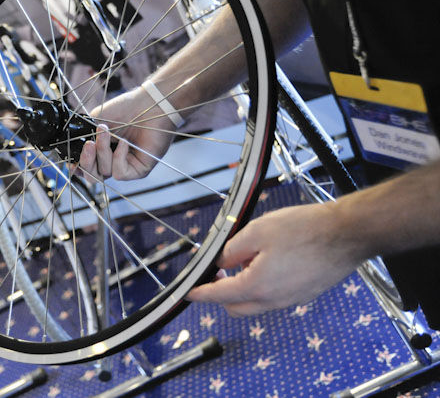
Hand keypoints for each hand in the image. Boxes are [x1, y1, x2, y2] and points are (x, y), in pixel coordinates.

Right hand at [78, 87, 174, 181]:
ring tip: (106, 132)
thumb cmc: (125, 109)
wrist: (147, 105)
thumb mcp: (95, 121)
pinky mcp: (138, 170)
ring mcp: (125, 166)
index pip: (85, 168)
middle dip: (86, 162)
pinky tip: (124, 142)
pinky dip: (118, 157)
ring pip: (104, 173)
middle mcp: (112, 161)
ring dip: (103, 152)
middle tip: (88, 145)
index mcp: (101, 152)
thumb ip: (82, 136)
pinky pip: (119, 173)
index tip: (71, 161)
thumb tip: (70, 152)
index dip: (77, 167)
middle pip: (92, 176)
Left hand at [186, 202, 363, 315]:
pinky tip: (268, 262)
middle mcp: (274, 300)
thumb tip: (222, 262)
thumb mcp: (257, 231)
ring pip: (256, 303)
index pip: (219, 295)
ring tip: (247, 258)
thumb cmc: (304, 229)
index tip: (189, 293)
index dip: (200, 293)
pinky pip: (275, 298)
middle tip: (219, 270)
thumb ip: (233, 250)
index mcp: (258, 286)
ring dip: (244, 288)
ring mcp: (291, 300)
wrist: (347, 234)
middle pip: (236, 306)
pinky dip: (263, 286)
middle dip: (221, 293)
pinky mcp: (305, 295)